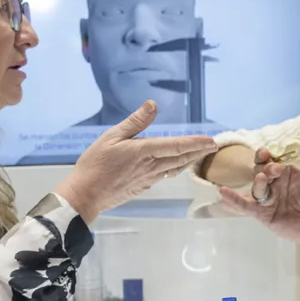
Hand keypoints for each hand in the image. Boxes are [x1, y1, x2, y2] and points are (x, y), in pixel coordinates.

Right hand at [56, 101, 216, 220]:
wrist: (86, 196)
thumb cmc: (94, 165)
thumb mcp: (111, 137)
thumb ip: (134, 122)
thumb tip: (152, 105)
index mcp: (144, 151)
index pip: (177, 146)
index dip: (196, 143)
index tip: (211, 141)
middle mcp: (151, 166)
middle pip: (181, 158)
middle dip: (199, 151)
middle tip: (213, 146)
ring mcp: (148, 178)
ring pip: (175, 168)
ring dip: (189, 160)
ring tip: (200, 154)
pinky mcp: (143, 186)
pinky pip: (164, 175)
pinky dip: (175, 168)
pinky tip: (176, 166)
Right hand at [218, 130, 299, 256]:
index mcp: (283, 171)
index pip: (270, 159)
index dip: (266, 154)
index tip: (267, 152)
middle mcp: (273, 183)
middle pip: (261, 171)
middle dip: (266, 168)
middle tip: (276, 169)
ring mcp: (267, 199)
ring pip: (257, 187)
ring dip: (258, 182)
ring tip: (263, 177)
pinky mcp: (263, 214)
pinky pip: (246, 206)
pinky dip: (234, 200)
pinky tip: (223, 193)